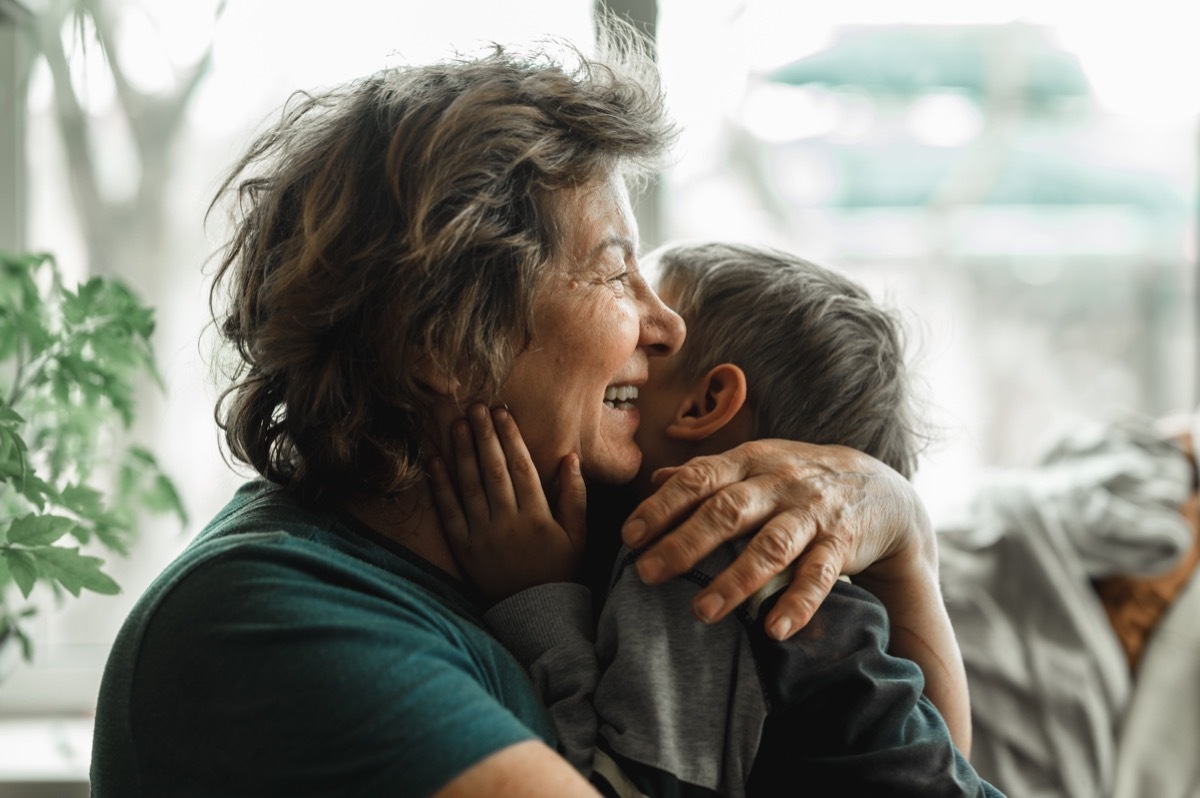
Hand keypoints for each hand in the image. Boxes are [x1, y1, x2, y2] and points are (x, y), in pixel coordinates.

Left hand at [429, 403, 587, 602]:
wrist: (534, 614)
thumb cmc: (558, 570)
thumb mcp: (578, 535)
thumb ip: (575, 496)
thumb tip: (570, 458)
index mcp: (536, 518)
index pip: (521, 468)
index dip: (511, 437)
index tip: (503, 412)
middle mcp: (507, 524)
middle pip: (492, 470)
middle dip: (484, 435)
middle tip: (476, 407)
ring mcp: (481, 536)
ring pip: (469, 486)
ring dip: (461, 452)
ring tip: (457, 424)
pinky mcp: (462, 548)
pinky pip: (448, 512)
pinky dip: (440, 485)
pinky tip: (435, 461)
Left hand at [619, 439, 934, 640]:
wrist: (878, 488)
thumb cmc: (797, 480)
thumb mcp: (754, 465)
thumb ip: (707, 474)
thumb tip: (654, 479)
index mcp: (749, 461)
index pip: (698, 479)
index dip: (662, 506)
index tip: (630, 536)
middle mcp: (779, 483)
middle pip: (727, 511)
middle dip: (684, 544)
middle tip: (646, 574)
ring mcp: (812, 513)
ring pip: (770, 546)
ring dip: (734, 580)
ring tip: (702, 613)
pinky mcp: (842, 543)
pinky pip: (819, 576)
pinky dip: (797, 604)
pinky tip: (774, 630)